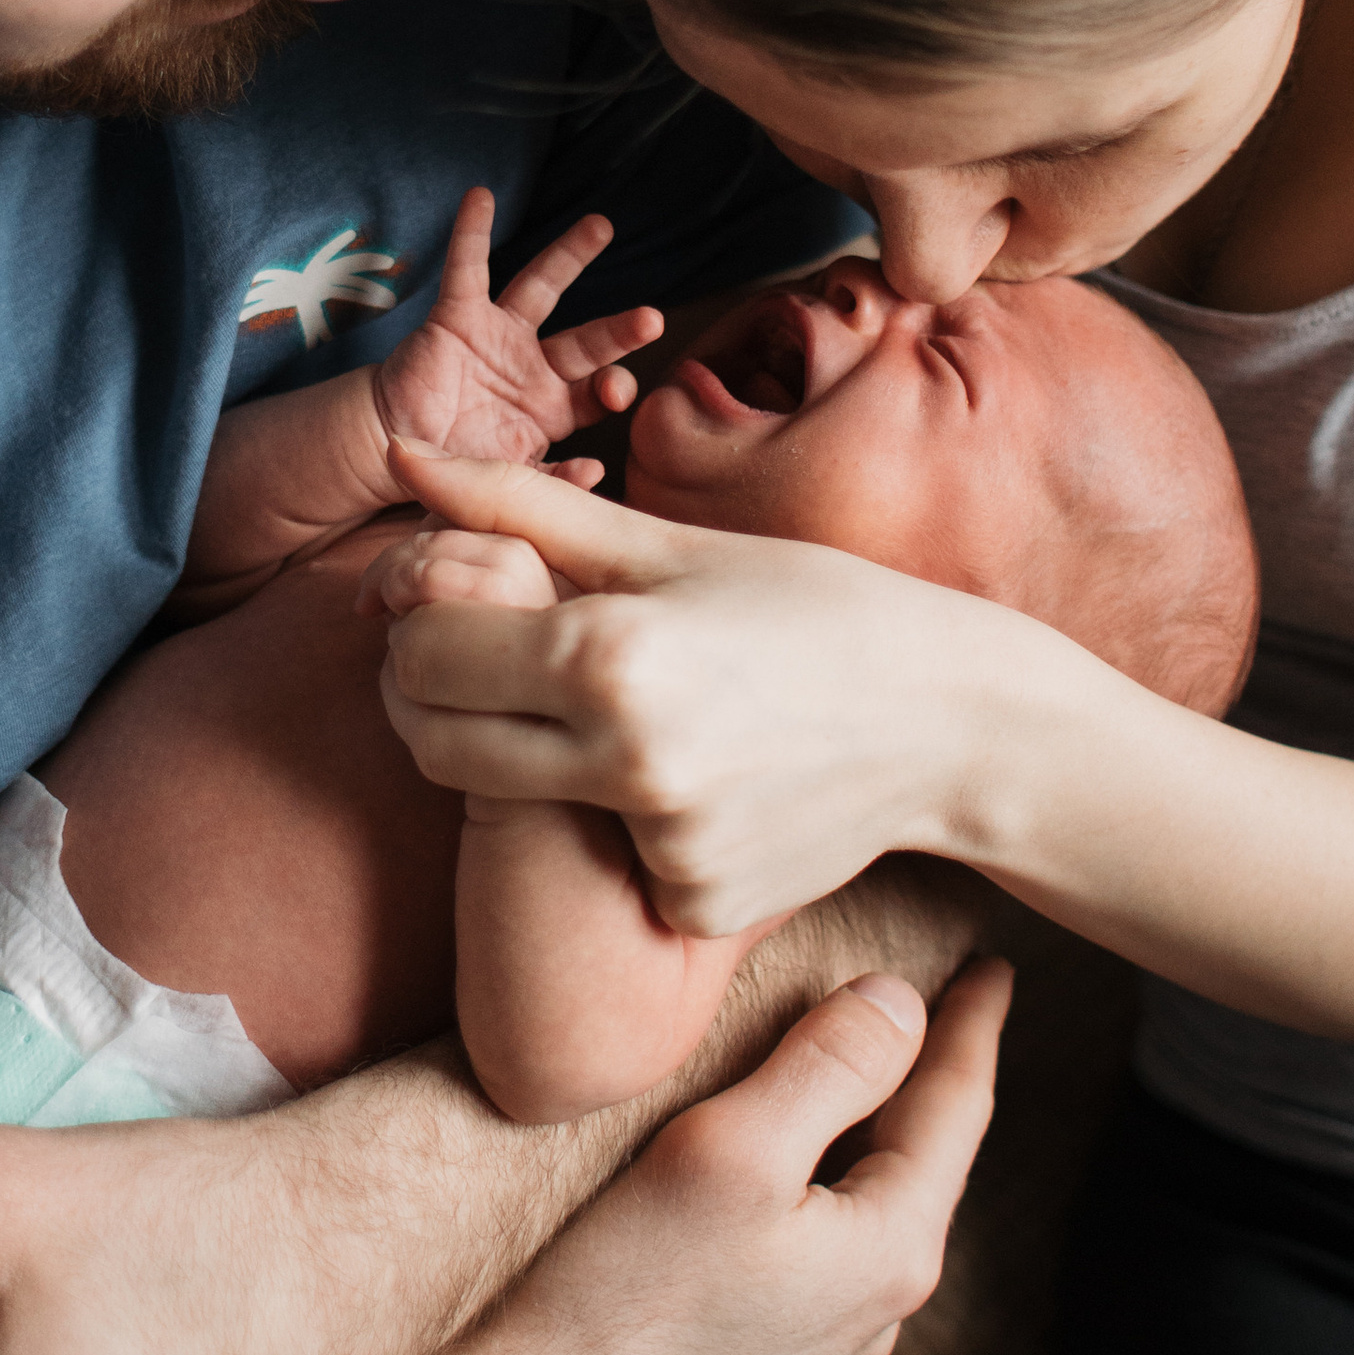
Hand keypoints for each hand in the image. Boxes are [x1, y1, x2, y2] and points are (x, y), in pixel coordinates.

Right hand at [263, 957, 1015, 1354]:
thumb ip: (829, 1068)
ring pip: (868, 1205)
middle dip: (931, 1077)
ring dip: (873, 1130)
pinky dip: (821, 1177)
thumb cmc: (623, 1290)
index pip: (957, 1110)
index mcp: (890, 1252)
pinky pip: (819, 1243)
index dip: (972, 1027)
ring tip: (871, 1069)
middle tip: (942, 999)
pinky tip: (784, 1165)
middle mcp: (874, 1309)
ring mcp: (818, 1344)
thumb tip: (902, 999)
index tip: (994, 964)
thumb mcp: (732, 1151)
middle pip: (921, 1160)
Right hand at [369, 189, 659, 475]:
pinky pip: (466, 270)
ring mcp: (498, 336)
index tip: (620, 394)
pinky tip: (481, 197)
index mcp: (554, 408)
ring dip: (570, 257)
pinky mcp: (456, 318)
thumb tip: (597, 471)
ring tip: (601, 226)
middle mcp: (534, 367)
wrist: (393, 448)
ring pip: (541, 289)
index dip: (613, 390)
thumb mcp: (506, 481)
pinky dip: (471, 234)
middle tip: (652, 319)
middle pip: (587, 342)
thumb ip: (550, 479)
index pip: (598, 394)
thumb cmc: (453, 467)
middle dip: (619, 331)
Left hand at [376, 451, 1008, 935]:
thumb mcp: (669, 546)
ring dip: (536, 758)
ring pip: (519, 804)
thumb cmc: (810, 608)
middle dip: (437, 698)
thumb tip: (402, 454)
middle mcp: (626, 759)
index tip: (455, 613)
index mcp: (608, 654)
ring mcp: (662, 843)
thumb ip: (519, 507)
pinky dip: (629, 822)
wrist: (951, 720)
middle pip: (437, 746)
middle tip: (491, 667)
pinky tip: (698, 780)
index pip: (426, 654)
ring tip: (626, 712)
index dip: (419, 628)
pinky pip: (612, 858)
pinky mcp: (694, 900)